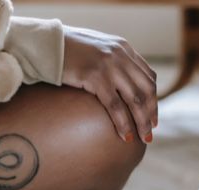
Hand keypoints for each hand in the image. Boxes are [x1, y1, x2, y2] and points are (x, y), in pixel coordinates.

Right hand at [62, 26, 157, 143]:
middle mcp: (120, 56)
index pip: (149, 77)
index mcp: (124, 49)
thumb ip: (112, 61)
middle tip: (150, 132)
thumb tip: (121, 84)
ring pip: (135, 100)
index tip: (152, 116)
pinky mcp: (95, 77)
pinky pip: (115, 106)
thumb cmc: (67, 50)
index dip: (153, 99)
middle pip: (146, 89)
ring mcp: (109, 66)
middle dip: (151, 113)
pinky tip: (125, 136)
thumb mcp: (96, 50)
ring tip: (143, 138)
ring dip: (141, 121)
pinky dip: (123, 123)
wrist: (45, 43)